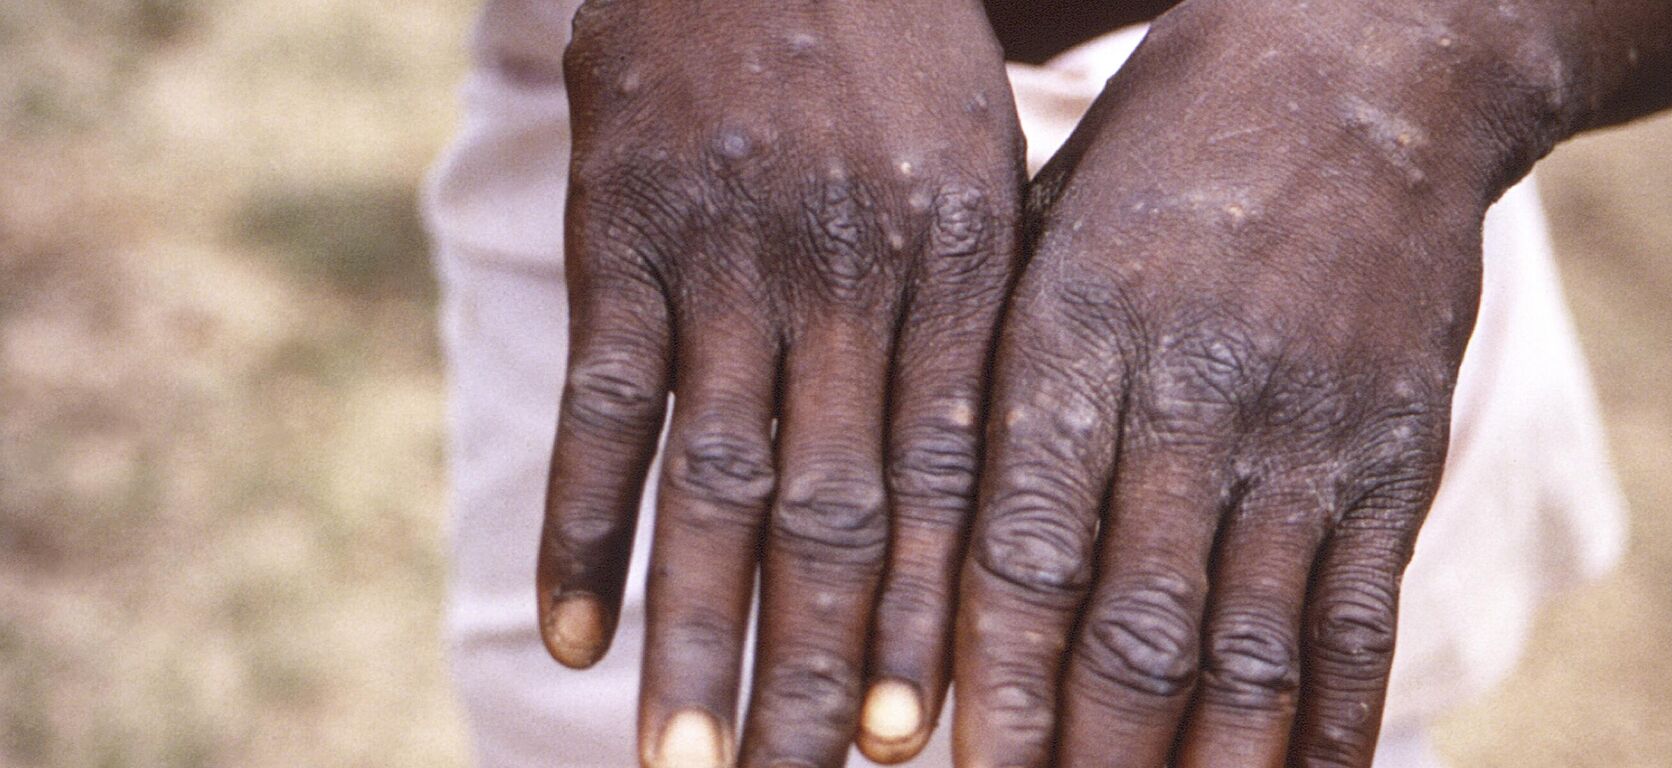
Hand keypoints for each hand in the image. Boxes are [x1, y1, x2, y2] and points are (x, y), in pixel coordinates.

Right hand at [536, 2, 1022, 764]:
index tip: (925, 748)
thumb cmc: (897, 66)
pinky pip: (605, 400)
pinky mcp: (621, 230)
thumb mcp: (982, 175)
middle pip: (839, 511)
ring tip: (686, 761)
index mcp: (962, 267)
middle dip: (823, 670)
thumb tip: (982, 509)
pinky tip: (577, 636)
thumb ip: (980, 328)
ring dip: (697, 633)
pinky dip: (584, 524)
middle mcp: (851, 275)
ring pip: (716, 478)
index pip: (955, 483)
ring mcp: (729, 256)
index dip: (938, 623)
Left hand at [952, 1, 1554, 764]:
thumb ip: (990, 381)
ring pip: (1248, 653)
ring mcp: (1308, 434)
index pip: (1021, 552)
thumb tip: (920, 557)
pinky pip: (1359, 622)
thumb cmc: (1164, 154)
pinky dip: (1328, 731)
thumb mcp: (1044, 228)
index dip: (987, 686)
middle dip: (1081, 759)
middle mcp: (1193, 397)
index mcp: (1076, 335)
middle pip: (1130, 630)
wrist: (1368, 68)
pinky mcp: (1396, 454)